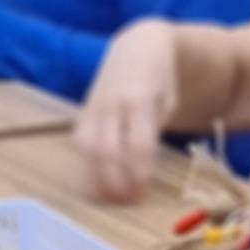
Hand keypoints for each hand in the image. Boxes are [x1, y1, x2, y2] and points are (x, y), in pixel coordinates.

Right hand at [75, 20, 179, 202]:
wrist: (137, 48)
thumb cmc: (160, 80)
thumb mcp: (169, 101)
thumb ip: (155, 130)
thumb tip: (141, 165)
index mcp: (139, 99)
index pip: (137, 144)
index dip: (139, 173)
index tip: (143, 192)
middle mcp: (112, 103)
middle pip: (108, 151)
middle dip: (117, 181)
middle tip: (128, 201)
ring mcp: (94, 107)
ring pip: (88, 149)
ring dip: (97, 178)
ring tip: (111, 198)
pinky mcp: (83, 113)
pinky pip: (80, 144)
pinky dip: (87, 167)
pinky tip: (98, 184)